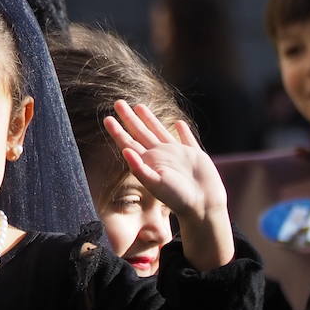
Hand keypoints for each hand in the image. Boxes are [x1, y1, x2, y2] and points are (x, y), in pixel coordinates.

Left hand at [104, 100, 234, 269]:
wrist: (202, 205)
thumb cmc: (177, 198)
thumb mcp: (155, 183)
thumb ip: (140, 168)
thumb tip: (125, 150)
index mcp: (148, 161)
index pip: (128, 142)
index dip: (117, 130)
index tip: (106, 118)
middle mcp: (160, 155)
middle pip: (140, 131)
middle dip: (129, 118)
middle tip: (118, 103)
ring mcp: (176, 154)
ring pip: (160, 131)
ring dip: (150, 119)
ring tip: (140, 106)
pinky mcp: (194, 155)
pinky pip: (187, 139)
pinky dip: (182, 131)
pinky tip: (178, 123)